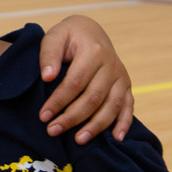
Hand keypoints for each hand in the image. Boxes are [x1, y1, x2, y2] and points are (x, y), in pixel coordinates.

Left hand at [38, 16, 133, 143]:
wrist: (91, 31)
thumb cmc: (69, 36)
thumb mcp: (55, 37)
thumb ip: (49, 55)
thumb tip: (47, 77)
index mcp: (93, 51)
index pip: (75, 82)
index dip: (59, 101)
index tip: (43, 116)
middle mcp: (111, 65)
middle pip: (93, 97)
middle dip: (72, 117)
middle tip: (52, 130)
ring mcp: (121, 77)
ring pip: (111, 106)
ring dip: (96, 126)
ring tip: (78, 140)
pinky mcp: (126, 86)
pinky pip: (128, 106)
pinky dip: (124, 123)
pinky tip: (116, 139)